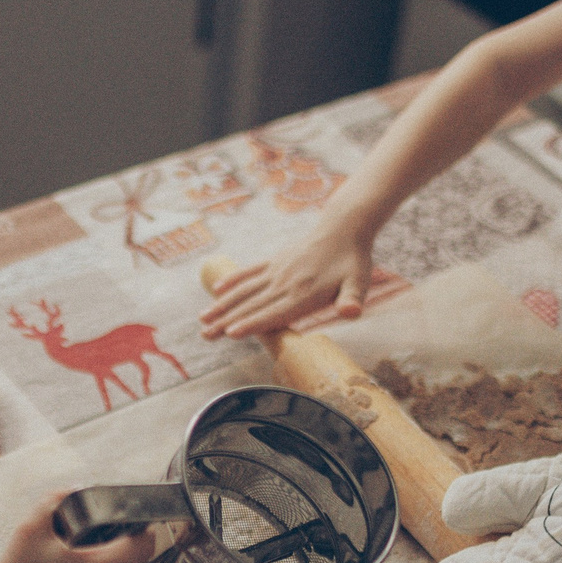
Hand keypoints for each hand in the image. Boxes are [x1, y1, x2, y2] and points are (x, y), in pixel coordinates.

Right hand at [0, 493, 154, 562]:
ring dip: (104, 556)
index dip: (141, 523)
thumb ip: (57, 500)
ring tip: (73, 549)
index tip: (125, 513)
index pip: (145, 543)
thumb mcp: (30, 528)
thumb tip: (80, 488)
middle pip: (132, 556)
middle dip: (115, 538)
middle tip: (88, 527)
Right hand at [198, 219, 374, 338]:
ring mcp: (277, 271)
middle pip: (252, 306)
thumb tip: (351, 312)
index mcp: (304, 294)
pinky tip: (217, 289)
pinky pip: (250, 272)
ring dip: (222, 305)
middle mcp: (285, 283)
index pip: (274, 313)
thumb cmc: (353, 260)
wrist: (344, 227)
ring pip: (245, 291)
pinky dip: (233, 280)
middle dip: (227, 321)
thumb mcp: (359, 282)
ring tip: (202, 320)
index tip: (230, 333)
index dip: (252, 323)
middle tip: (205, 335)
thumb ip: (352, 299)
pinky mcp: (274, 261)